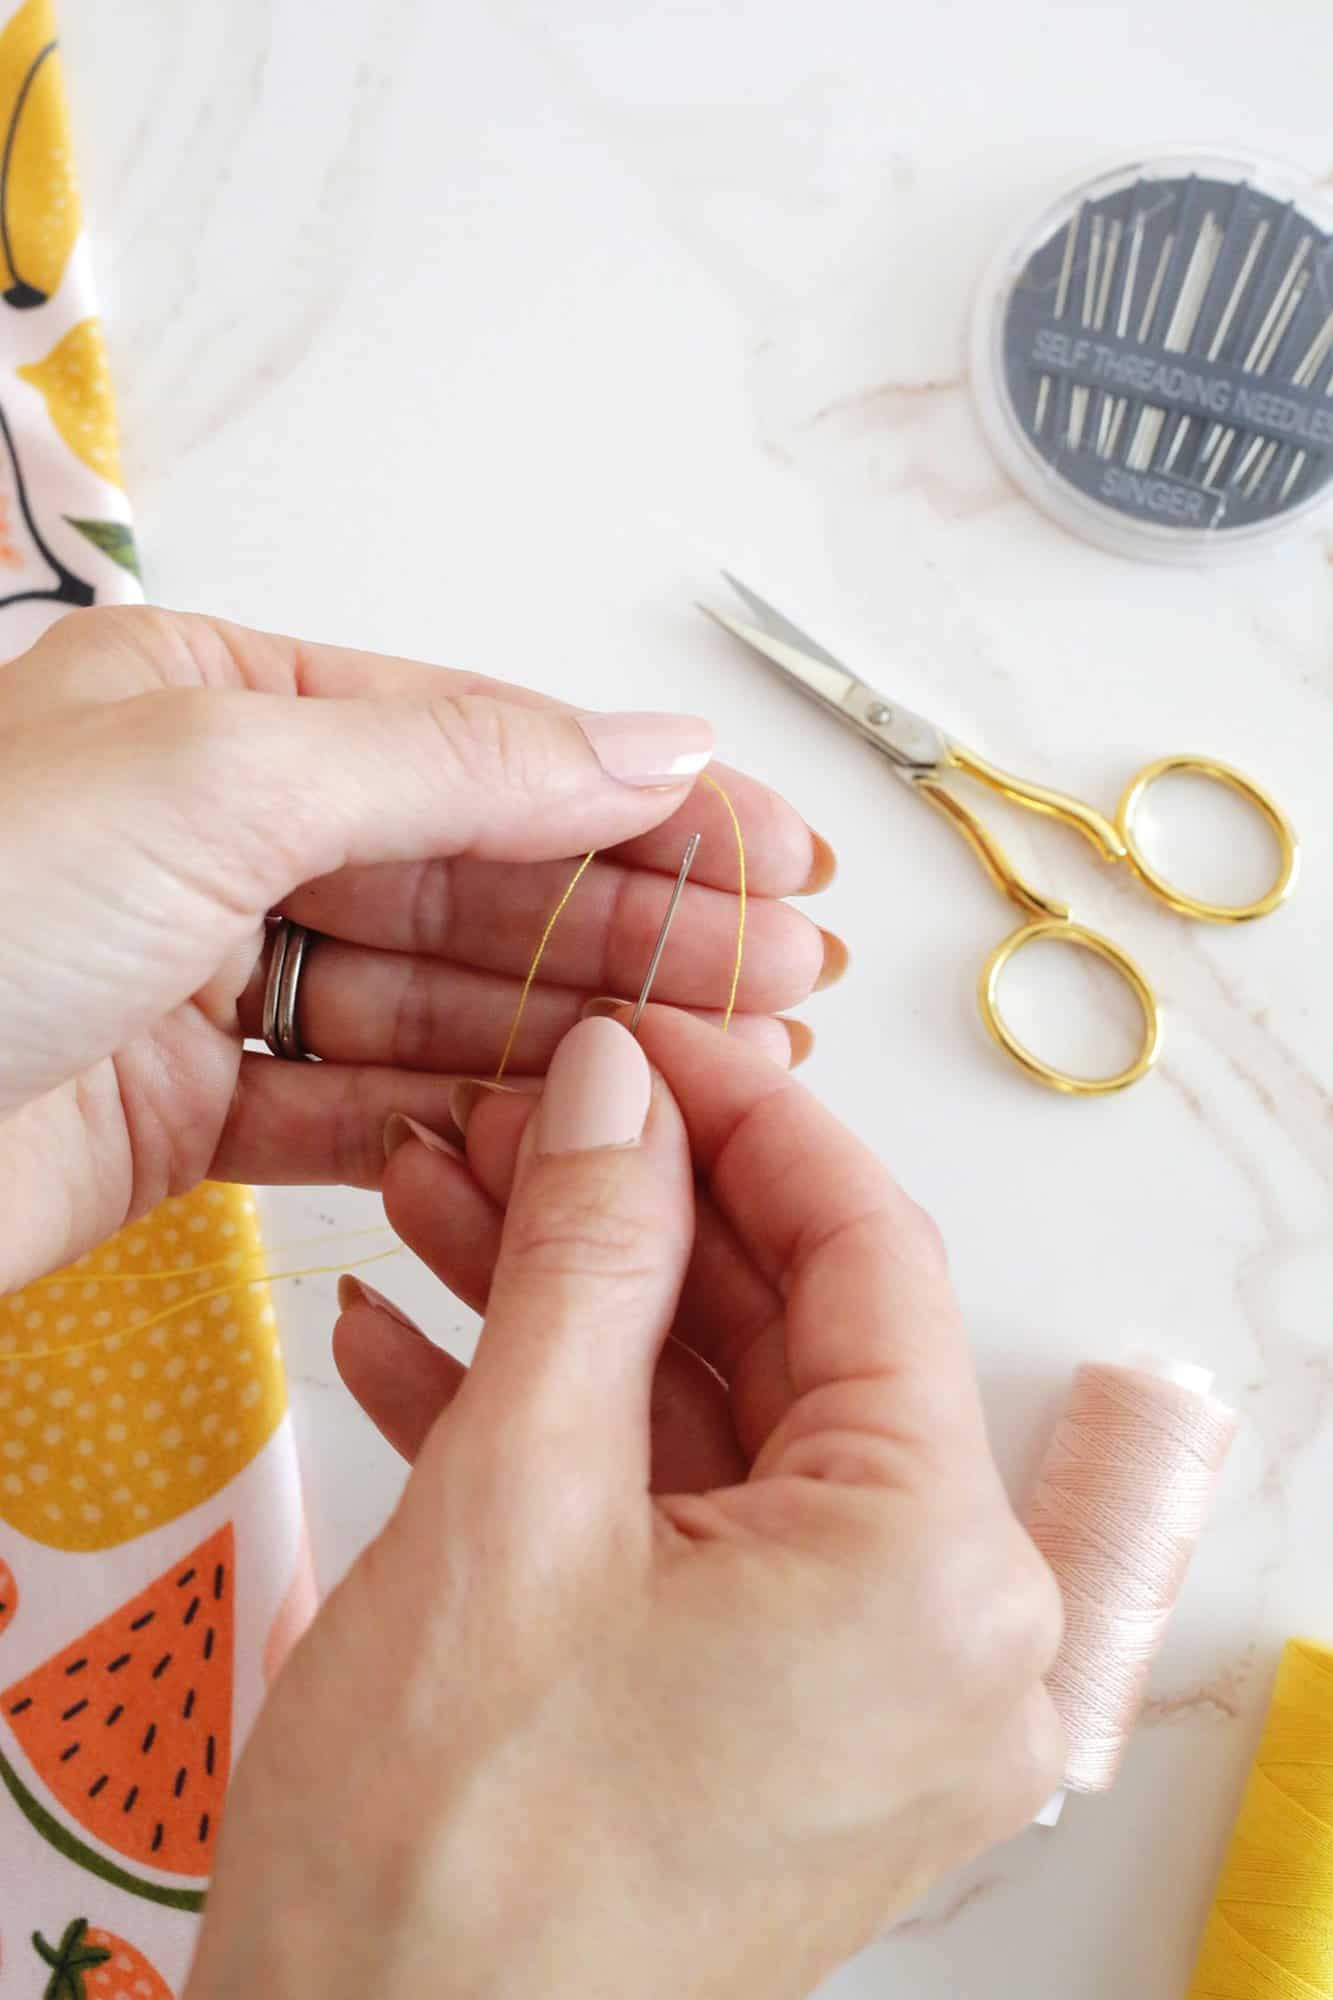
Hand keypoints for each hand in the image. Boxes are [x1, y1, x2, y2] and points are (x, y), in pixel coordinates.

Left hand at [0, 606, 836, 1285]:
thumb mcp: (227, 778)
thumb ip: (457, 764)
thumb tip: (648, 745)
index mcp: (222, 707)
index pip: (483, 746)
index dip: (642, 801)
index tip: (772, 852)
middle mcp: (217, 832)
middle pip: (476, 878)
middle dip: (635, 925)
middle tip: (781, 973)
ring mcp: (201, 979)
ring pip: (431, 1002)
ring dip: (572, 1030)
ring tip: (719, 1058)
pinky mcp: (176, 1116)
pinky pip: (353, 1110)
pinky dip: (460, 1120)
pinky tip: (569, 1129)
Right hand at [187, 1012, 1061, 1999]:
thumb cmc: (446, 1860)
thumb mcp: (514, 1490)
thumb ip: (588, 1251)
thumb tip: (616, 1087)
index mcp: (937, 1572)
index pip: (870, 1254)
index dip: (745, 1112)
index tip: (641, 1034)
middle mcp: (943, 1641)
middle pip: (793, 1339)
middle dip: (634, 1214)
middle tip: (516, 1120)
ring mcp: (858, 1695)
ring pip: (722, 1430)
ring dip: (576, 1314)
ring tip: (438, 1208)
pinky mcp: (769, 1727)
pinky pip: (688, 1534)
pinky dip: (572, 1441)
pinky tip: (426, 1350)